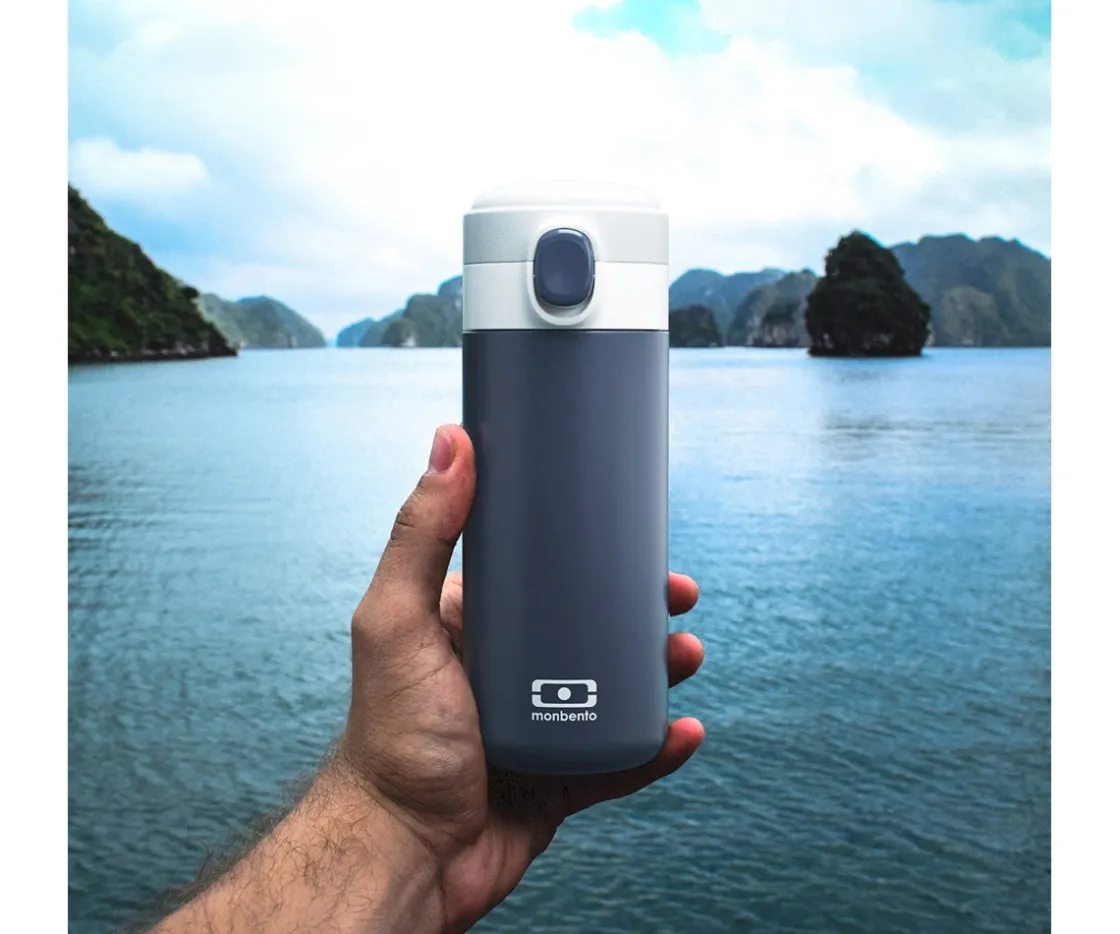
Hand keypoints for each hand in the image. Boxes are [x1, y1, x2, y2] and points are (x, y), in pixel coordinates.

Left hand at [335, 423, 704, 931]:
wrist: (403, 853)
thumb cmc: (390, 737)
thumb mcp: (399, 619)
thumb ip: (421, 534)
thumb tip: (451, 438)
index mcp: (476, 627)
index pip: (543, 575)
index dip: (592, 553)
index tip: (635, 535)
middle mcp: (511, 672)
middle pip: (592, 628)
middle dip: (642, 611)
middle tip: (678, 597)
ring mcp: (540, 726)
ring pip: (617, 688)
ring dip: (661, 670)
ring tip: (687, 657)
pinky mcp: (562, 781)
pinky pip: (623, 759)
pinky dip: (658, 745)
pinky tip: (685, 732)